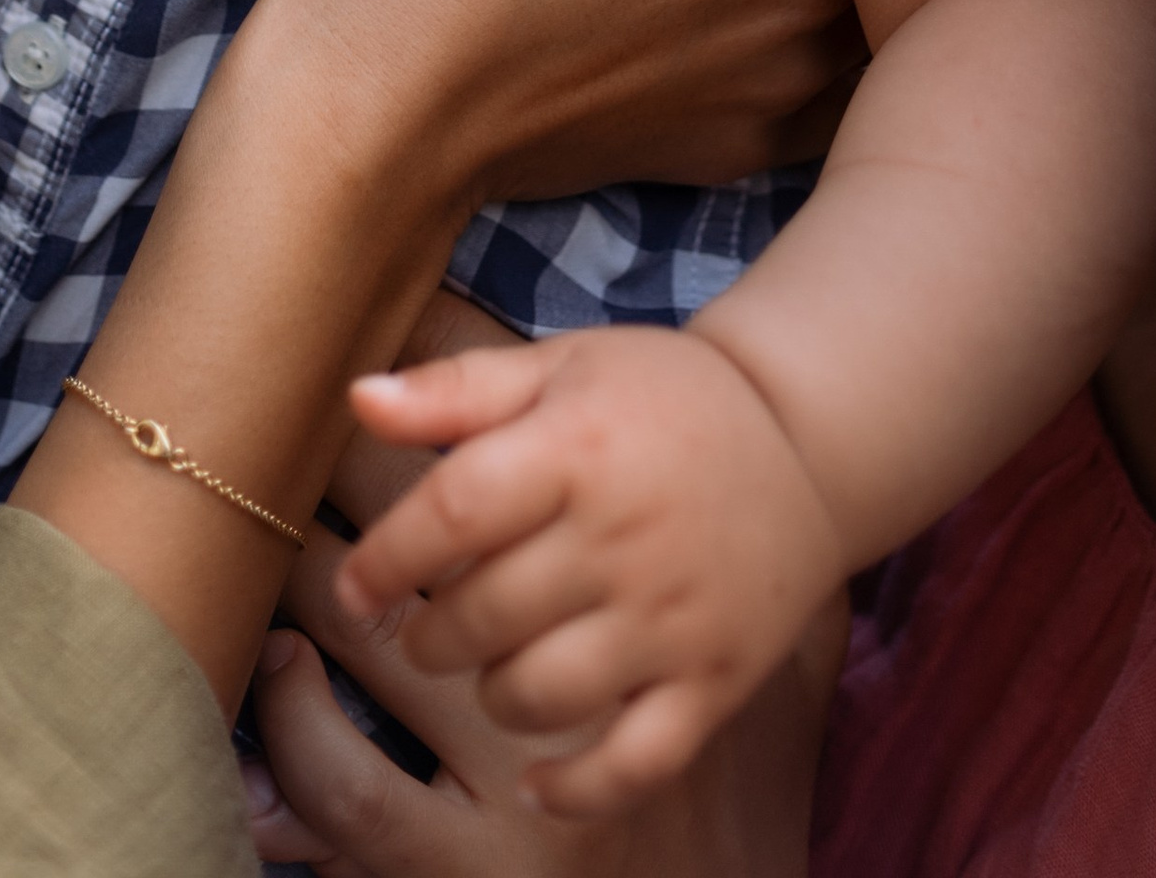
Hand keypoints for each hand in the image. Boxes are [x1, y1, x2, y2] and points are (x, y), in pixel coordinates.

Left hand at [333, 325, 845, 812]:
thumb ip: (457, 389)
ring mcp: (673, 618)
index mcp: (577, 447)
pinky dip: (576, 789)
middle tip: (426, 630)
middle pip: (485, 614)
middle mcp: (624, 536)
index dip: (386, 560)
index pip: (453, 511)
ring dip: (492, 695)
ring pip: (543, 695)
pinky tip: (537, 781)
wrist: (802, 440)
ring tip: (488, 668)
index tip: (354, 588)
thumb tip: (357, 400)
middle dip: (430, 636)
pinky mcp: (713, 681)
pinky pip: (634, 765)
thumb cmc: (657, 399)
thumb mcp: (560, 366)